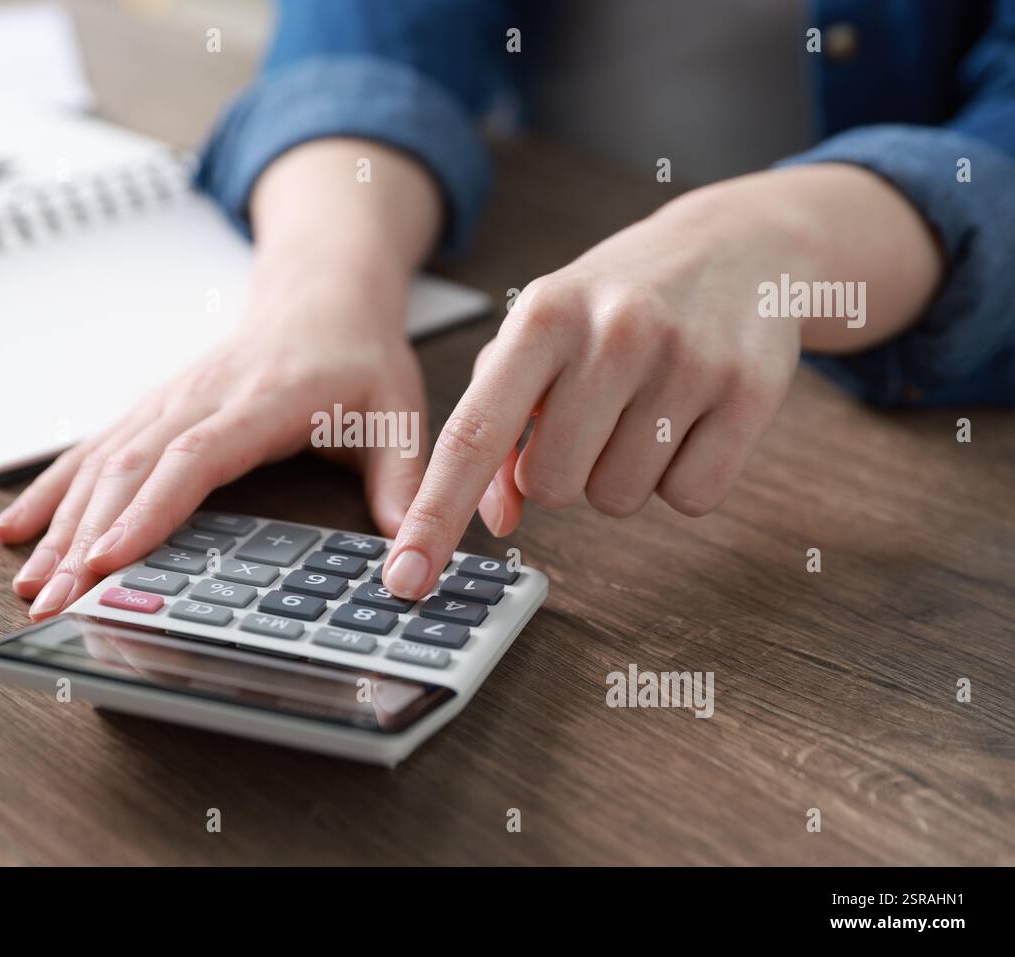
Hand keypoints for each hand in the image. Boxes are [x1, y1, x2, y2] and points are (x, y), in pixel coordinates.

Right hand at [0, 264, 427, 619]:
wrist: (322, 293)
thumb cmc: (359, 356)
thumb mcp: (400, 415)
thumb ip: (402, 484)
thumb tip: (411, 560)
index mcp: (262, 399)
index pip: (194, 457)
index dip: (149, 509)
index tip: (109, 559)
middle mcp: (201, 397)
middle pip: (131, 469)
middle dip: (85, 539)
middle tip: (56, 603)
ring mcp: (168, 402)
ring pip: (101, 463)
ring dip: (61, 526)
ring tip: (30, 586)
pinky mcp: (153, 410)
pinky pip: (93, 451)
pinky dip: (53, 491)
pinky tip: (19, 531)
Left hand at [381, 164, 942, 599]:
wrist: (737, 247)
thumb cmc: (612, 305)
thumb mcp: (537, 338)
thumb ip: (497, 425)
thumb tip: (498, 519)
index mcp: (542, 316)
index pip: (472, 435)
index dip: (434, 516)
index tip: (405, 580)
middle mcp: (614, 331)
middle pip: (553, 487)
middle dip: (562, 473)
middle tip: (591, 417)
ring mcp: (688, 360)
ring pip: (620, 500)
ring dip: (622, 475)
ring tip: (643, 409)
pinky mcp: (751, 390)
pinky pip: (691, 498)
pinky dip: (682, 479)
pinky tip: (689, 421)